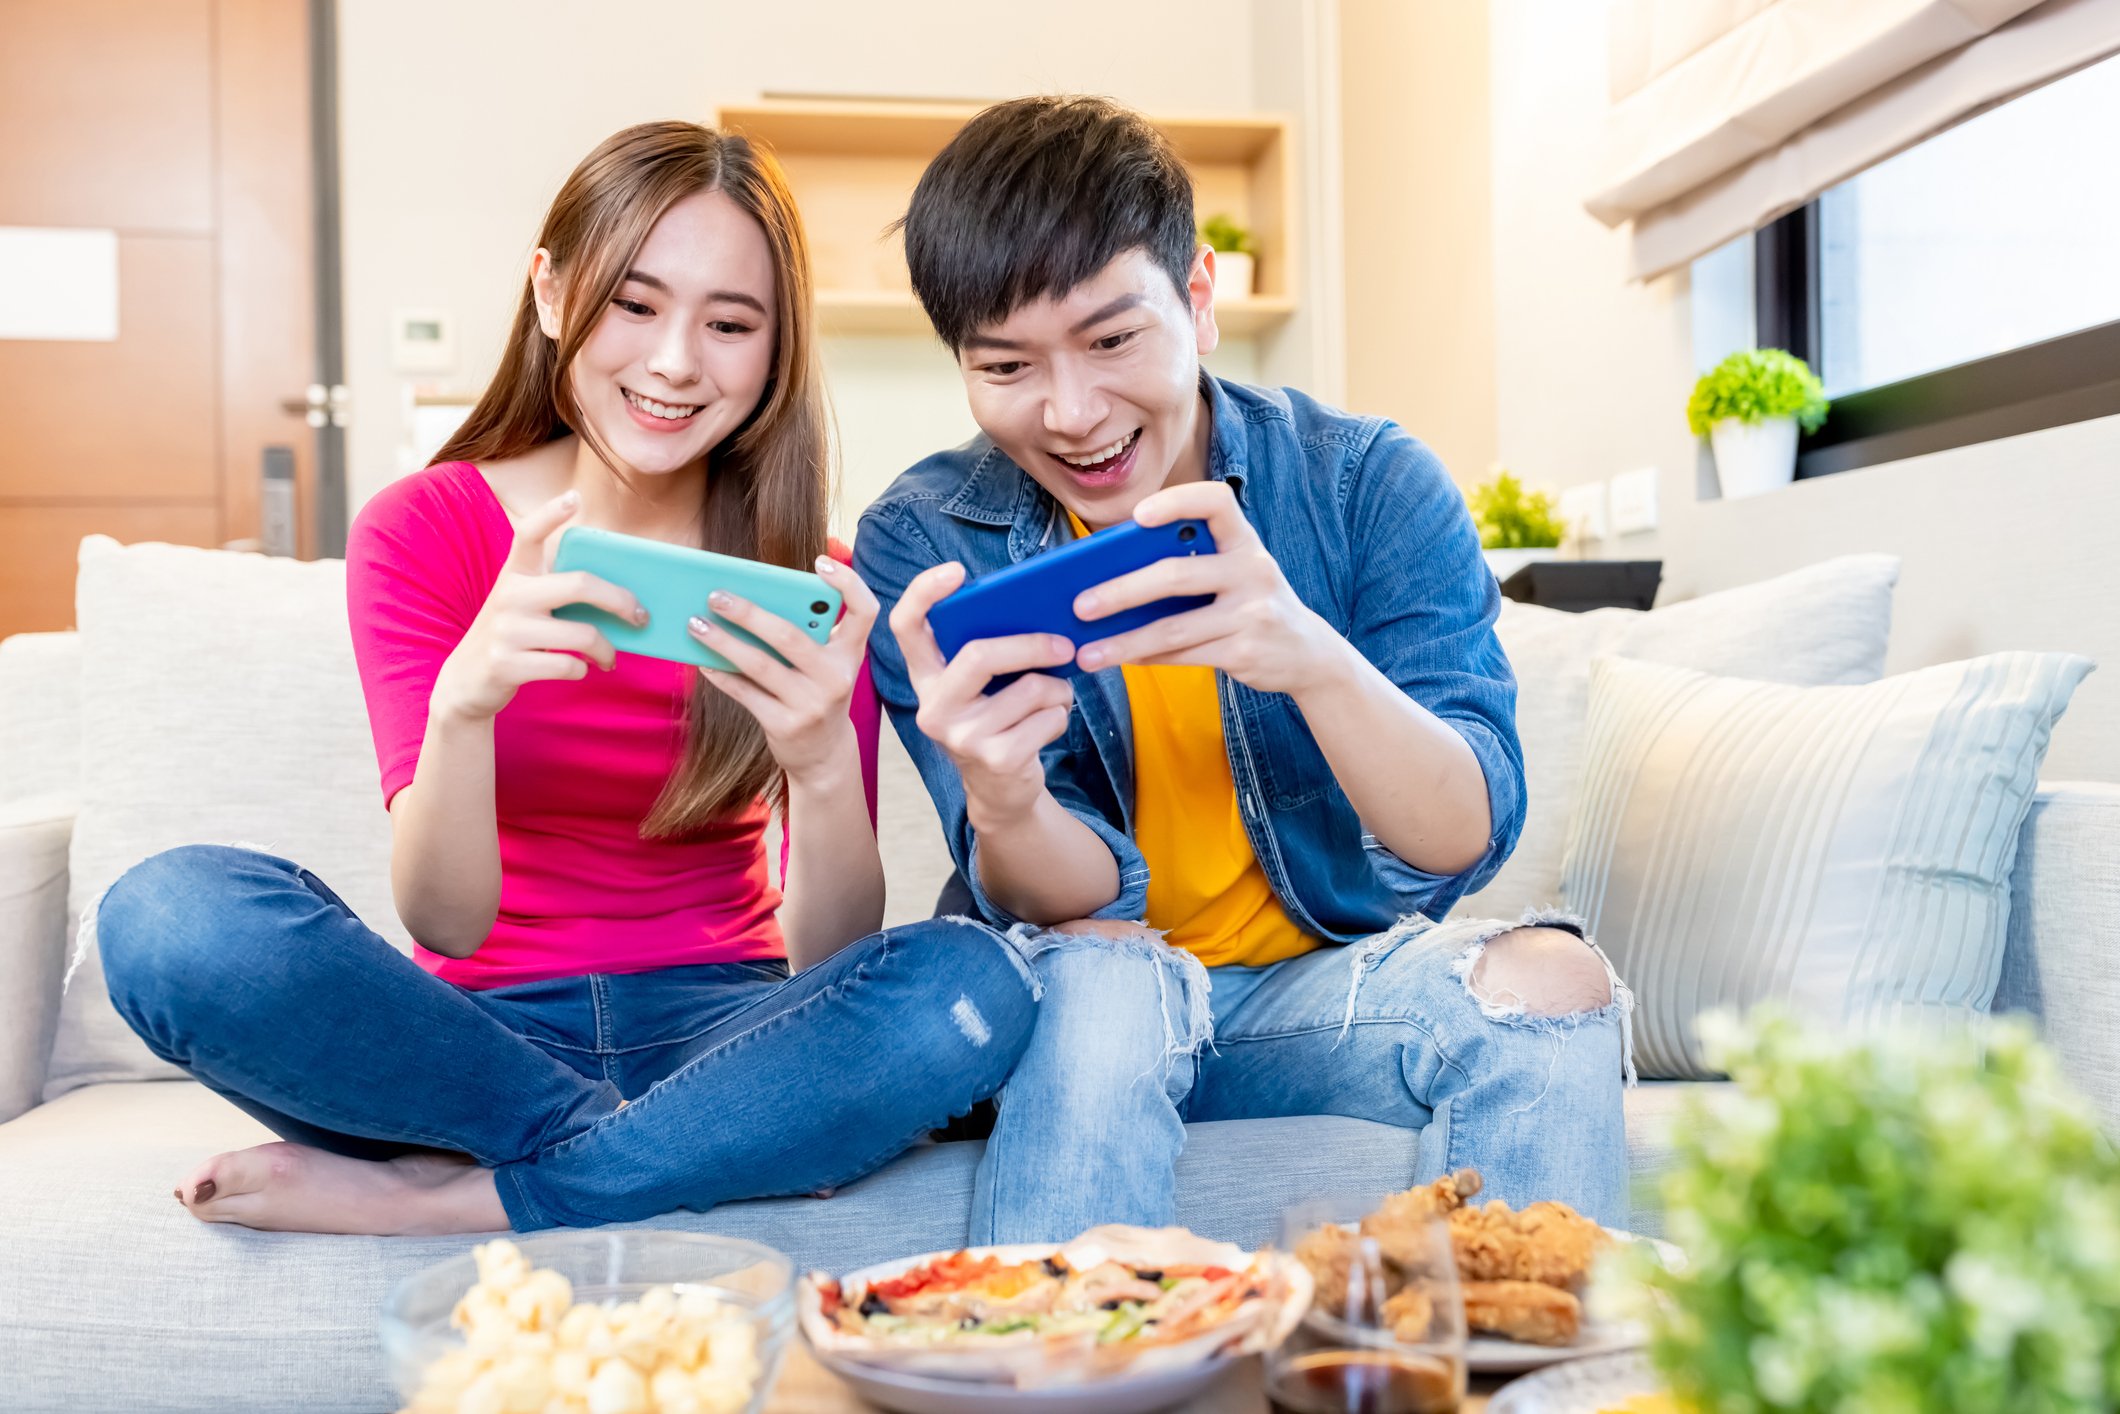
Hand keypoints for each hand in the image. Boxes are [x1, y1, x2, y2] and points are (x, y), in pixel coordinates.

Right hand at [431, 490, 645, 721]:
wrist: (466, 681)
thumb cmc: (511, 636)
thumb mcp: (524, 605)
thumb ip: (556, 593)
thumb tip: (619, 598)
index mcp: (514, 574)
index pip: (528, 533)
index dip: (551, 514)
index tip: (574, 497)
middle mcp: (509, 595)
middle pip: (580, 585)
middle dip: (621, 601)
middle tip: (640, 617)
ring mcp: (506, 630)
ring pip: (582, 634)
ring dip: (606, 649)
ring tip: (609, 656)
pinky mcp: (507, 664)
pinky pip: (568, 665)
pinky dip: (582, 670)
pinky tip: (579, 668)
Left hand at [687, 556, 881, 784]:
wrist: (824, 755)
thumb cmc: (817, 693)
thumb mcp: (825, 664)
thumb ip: (806, 633)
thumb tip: (751, 598)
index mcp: (850, 653)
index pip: (865, 611)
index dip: (848, 583)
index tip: (820, 561)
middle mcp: (836, 677)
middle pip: (790, 636)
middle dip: (748, 613)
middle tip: (716, 595)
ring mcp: (812, 704)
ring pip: (759, 664)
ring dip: (722, 641)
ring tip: (695, 624)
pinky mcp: (785, 725)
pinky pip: (744, 692)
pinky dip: (720, 673)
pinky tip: (702, 660)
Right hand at [887, 561, 1078, 827]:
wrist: (1001, 790)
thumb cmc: (998, 719)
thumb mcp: (982, 686)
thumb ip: (991, 650)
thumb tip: (1040, 611)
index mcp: (927, 677)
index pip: (906, 627)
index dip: (923, 593)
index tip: (955, 571)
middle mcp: (934, 707)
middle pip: (980, 655)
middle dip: (1032, 645)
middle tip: (1064, 646)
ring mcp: (961, 737)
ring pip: (1030, 688)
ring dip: (1058, 689)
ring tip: (1054, 697)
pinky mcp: (996, 760)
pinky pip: (1048, 718)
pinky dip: (1061, 715)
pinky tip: (1049, 724)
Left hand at [1072, 480, 1339, 695]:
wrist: (1306, 653)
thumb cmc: (1250, 604)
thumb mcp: (1233, 573)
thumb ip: (1188, 564)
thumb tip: (1109, 577)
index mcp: (1245, 540)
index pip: (1216, 501)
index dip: (1176, 502)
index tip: (1138, 516)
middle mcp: (1253, 570)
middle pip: (1176, 575)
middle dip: (1121, 591)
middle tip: (1079, 605)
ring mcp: (1252, 612)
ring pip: (1173, 627)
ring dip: (1124, 641)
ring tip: (1087, 652)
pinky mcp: (1245, 650)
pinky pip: (1184, 654)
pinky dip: (1146, 657)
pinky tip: (1121, 658)